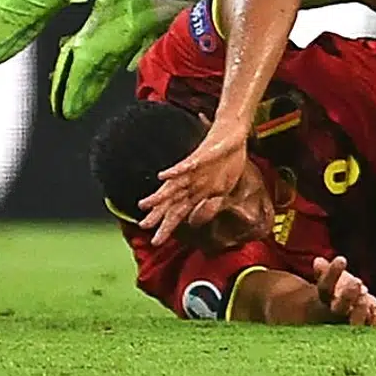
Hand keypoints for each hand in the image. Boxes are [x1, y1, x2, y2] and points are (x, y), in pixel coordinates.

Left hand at [138, 114, 249, 245]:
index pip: (177, 212)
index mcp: (194, 191)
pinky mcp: (199, 157)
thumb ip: (208, 205)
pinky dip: (174, 171)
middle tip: (143, 227)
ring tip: (144, 205)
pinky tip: (162, 176)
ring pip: (173, 186)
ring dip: (159, 196)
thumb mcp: (221, 189)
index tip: (155, 242)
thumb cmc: (226, 159)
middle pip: (171, 202)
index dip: (166, 226)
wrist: (232, 133)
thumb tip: (195, 222)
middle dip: (158, 216)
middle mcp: (190, 182)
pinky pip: (184, 165)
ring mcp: (193, 170)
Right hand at [314, 256, 375, 326]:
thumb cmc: (339, 291)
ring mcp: (352, 321)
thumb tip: (318, 261)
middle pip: (339, 308)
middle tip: (356, 281)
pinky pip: (371, 326)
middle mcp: (337, 313)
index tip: (342, 259)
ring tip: (365, 293)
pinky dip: (375, 318)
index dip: (332, 273)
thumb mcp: (332, 279)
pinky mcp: (367, 326)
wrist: (345, 314)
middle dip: (347, 296)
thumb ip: (325, 271)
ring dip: (360, 308)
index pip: (325, 287)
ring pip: (354, 320)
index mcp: (326, 298)